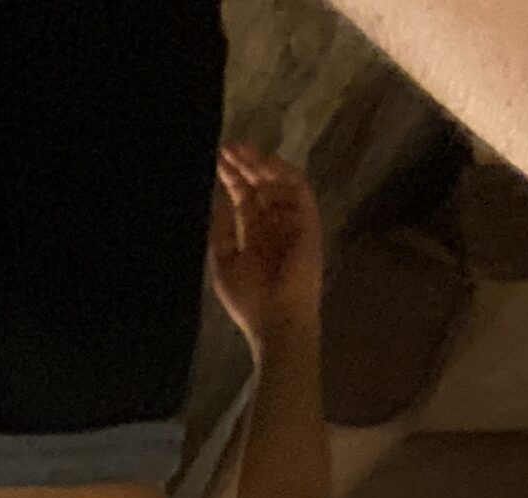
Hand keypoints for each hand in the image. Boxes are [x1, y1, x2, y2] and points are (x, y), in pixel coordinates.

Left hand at [211, 145, 324, 346]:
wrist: (276, 320)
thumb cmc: (249, 300)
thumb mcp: (225, 264)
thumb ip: (222, 233)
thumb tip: (220, 201)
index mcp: (255, 237)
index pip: (245, 200)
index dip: (233, 180)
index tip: (219, 160)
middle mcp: (274, 226)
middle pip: (261, 187)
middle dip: (245, 167)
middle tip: (230, 147)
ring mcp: (292, 223)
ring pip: (279, 185)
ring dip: (262, 166)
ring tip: (242, 152)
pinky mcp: (308, 222)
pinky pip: (299, 191)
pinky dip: (284, 174)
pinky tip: (266, 164)